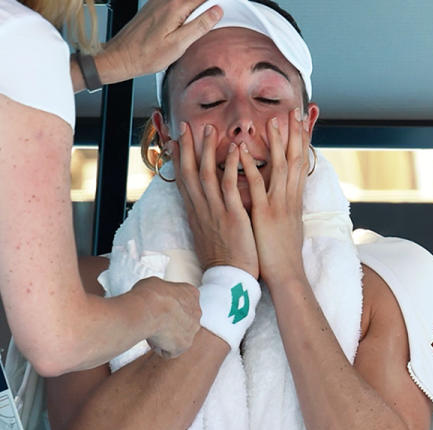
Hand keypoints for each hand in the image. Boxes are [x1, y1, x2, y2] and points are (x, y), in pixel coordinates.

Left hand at [96, 0, 222, 83]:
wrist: (121, 57)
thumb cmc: (146, 55)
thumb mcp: (179, 45)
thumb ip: (199, 26)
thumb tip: (216, 11)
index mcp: (174, 8)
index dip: (216, 3)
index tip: (222, 11)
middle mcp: (165, 1)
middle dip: (206, 5)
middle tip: (214, 17)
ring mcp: (157, 3)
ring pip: (184, 0)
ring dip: (196, 7)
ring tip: (200, 22)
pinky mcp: (152, 8)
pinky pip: (174, 3)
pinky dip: (184, 9)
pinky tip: (185, 22)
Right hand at [131, 276, 200, 357]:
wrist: (149, 309)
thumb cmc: (149, 294)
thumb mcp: (155, 283)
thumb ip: (162, 292)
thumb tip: (154, 296)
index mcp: (191, 293)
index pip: (183, 302)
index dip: (169, 307)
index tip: (159, 308)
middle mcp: (197, 312)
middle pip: (184, 320)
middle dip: (171, 322)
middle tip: (155, 321)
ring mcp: (193, 330)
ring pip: (179, 336)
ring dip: (167, 336)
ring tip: (152, 331)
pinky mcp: (185, 345)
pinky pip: (171, 351)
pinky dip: (161, 348)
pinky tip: (152, 340)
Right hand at [171, 123, 258, 277]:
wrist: (230, 278)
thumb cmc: (224, 257)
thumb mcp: (209, 233)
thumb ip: (206, 215)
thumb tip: (204, 204)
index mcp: (196, 212)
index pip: (183, 180)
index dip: (178, 158)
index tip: (175, 139)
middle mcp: (201, 208)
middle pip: (188, 171)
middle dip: (186, 147)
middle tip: (185, 125)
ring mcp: (215, 211)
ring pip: (205, 174)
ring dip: (206, 150)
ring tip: (209, 128)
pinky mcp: (232, 216)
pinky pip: (229, 186)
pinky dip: (230, 166)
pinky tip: (235, 150)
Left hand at [241, 109, 310, 285]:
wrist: (286, 274)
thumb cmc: (282, 252)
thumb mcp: (288, 223)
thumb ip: (285, 204)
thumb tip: (283, 192)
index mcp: (294, 199)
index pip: (301, 163)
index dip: (301, 141)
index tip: (300, 122)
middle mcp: (289, 198)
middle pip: (296, 159)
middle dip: (295, 134)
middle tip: (292, 111)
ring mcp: (278, 204)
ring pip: (281, 167)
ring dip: (277, 143)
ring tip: (271, 121)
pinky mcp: (265, 214)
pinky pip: (258, 186)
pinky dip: (251, 166)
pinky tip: (243, 151)